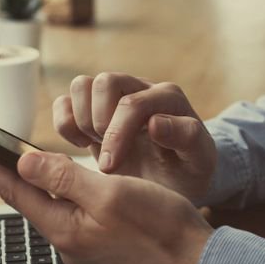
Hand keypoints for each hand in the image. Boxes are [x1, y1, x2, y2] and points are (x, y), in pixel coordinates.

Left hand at [0, 148, 212, 263]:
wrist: (194, 263)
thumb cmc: (160, 228)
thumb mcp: (109, 193)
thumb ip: (64, 178)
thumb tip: (24, 164)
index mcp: (65, 229)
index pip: (15, 192)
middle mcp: (69, 242)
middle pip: (28, 201)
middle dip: (6, 173)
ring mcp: (84, 247)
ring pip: (50, 207)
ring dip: (34, 184)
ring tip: (17, 161)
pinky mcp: (100, 246)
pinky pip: (71, 215)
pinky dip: (60, 194)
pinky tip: (62, 185)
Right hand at [53, 73, 216, 204]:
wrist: (174, 182)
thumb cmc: (188, 171)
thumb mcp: (199, 161)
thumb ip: (187, 137)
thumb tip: (155, 122)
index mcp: (168, 98)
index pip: (132, 103)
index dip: (117, 134)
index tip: (112, 167)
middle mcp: (140, 89)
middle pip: (104, 82)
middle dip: (99, 123)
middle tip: (109, 156)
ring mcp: (114, 97)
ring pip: (81, 85)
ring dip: (81, 120)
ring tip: (96, 146)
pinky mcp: (93, 110)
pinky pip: (65, 101)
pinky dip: (66, 123)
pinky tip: (82, 144)